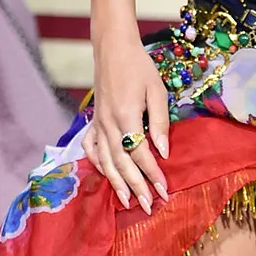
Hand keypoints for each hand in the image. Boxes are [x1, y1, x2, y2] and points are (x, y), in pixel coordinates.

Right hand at [84, 28, 170, 211]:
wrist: (113, 49)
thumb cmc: (139, 67)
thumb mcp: (157, 91)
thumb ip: (160, 122)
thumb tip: (163, 152)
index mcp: (126, 116)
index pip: (140, 153)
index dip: (152, 174)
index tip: (164, 191)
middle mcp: (108, 124)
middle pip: (122, 163)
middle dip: (136, 187)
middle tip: (149, 206)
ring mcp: (97, 124)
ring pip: (105, 161)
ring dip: (116, 183)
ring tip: (126, 201)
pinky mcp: (93, 122)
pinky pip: (91, 148)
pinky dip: (97, 164)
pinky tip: (106, 175)